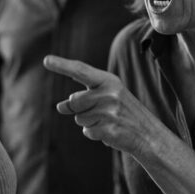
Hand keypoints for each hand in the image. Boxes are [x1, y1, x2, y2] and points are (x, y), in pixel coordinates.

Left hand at [43, 55, 159, 156]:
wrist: (148, 133)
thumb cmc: (124, 112)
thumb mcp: (107, 97)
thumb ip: (84, 98)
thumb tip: (59, 106)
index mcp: (109, 80)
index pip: (80, 70)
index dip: (62, 65)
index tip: (46, 60)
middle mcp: (109, 93)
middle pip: (74, 100)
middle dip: (78, 109)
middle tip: (98, 111)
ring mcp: (109, 111)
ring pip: (79, 118)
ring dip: (89, 122)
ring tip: (107, 120)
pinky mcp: (109, 129)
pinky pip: (87, 131)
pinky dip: (94, 133)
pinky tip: (110, 130)